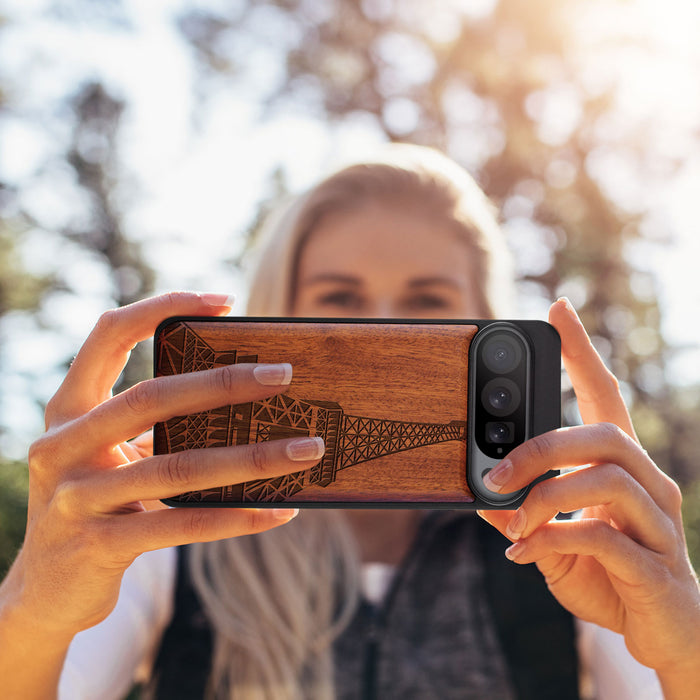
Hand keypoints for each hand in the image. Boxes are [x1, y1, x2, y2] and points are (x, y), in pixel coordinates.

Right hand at [2, 292, 324, 640]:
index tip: (225, 301)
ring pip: (178, 467)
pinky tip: (280, 511)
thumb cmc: (97, 504)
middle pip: (152, 398)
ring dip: (252, 458)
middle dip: (224, 383)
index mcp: (68, 409)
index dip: (162, 307)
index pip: (108, 335)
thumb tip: (246, 401)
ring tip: (306, 450)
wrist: (46, 591)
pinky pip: (183, 524)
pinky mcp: (98, 545)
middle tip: (284, 374)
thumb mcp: (111, 456)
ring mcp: (76, 498)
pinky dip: (237, 517)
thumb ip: (154, 427)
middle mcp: (62, 446)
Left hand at [478, 298, 699, 691]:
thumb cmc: (610, 577)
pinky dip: (553, 540)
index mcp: (622, 469)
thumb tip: (480, 496)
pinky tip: (525, 554)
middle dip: (541, 447)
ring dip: (545, 497)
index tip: (558, 309)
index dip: (582, 352)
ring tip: (512, 522)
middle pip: (604, 434)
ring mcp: (659, 524)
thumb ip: (523, 516)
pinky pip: (604, 538)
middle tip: (495, 472)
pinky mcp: (656, 567)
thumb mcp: (554, 541)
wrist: (664, 635)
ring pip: (607, 479)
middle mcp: (650, 485)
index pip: (605, 396)